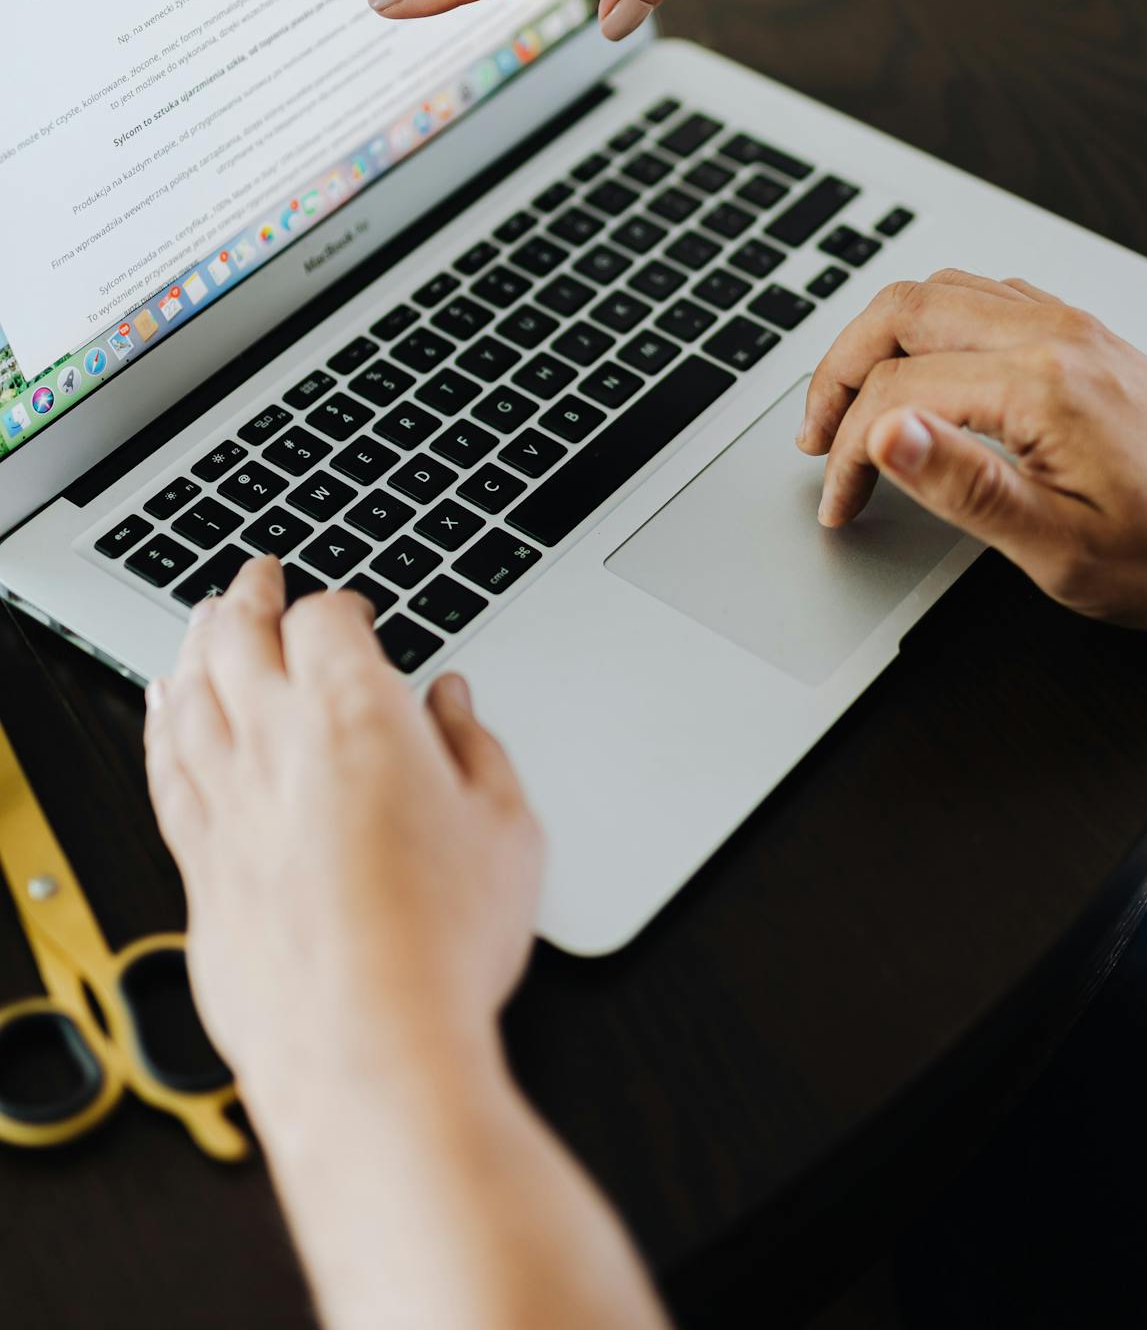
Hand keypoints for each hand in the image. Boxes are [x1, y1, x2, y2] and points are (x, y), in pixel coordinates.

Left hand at [144, 558, 541, 1121]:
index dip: (342, 606)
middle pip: (239, 635)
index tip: (357, 613)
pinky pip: (164, 765)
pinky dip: (160, 721)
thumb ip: (476, 748)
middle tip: (257, 574)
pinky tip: (164, 708)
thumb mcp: (508, 829)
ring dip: (196, 642)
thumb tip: (454, 703)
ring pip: (190, 690)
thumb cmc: (444, 946)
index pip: (327, 622)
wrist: (370, 1050)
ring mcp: (228, 803)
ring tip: (204, 621)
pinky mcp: (198, 863)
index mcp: (358, 714)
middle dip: (249, 594)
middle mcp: (277, 743)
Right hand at [799, 269, 1146, 629]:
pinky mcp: (1081, 332)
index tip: (840, 503)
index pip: (898, 392)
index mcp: (1040, 384)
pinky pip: (982, 294)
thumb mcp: (1060, 548)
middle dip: (838, 371)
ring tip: (850, 404)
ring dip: (878, 340)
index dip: (848, 449)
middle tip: (814, 436)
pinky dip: (927, 323)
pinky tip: (921, 370)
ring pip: (937, 290)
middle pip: (901, 312)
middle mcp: (1052, 334)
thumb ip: (964, 487)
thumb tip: (886, 434)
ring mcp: (1069, 324)